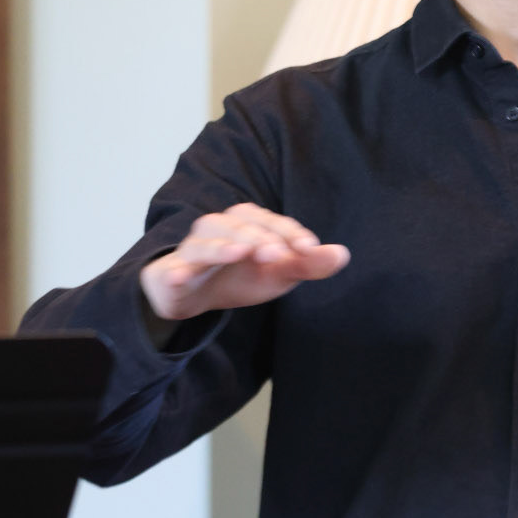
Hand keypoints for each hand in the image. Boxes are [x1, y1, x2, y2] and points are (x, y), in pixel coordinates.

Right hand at [140, 203, 349, 322]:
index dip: (290, 234)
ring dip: (222, 246)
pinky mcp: (173, 273)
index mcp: (247, 224)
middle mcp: (218, 229)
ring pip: (205, 242)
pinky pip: (174, 271)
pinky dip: (177, 272)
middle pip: (238, 225)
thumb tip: (343, 254)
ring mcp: (193, 250)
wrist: (193, 294)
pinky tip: (182, 277)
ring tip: (239, 253)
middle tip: (277, 254)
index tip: (309, 250)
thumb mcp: (277, 273)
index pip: (271, 222)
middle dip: (259, 238)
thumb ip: (308, 264)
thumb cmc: (239, 276)